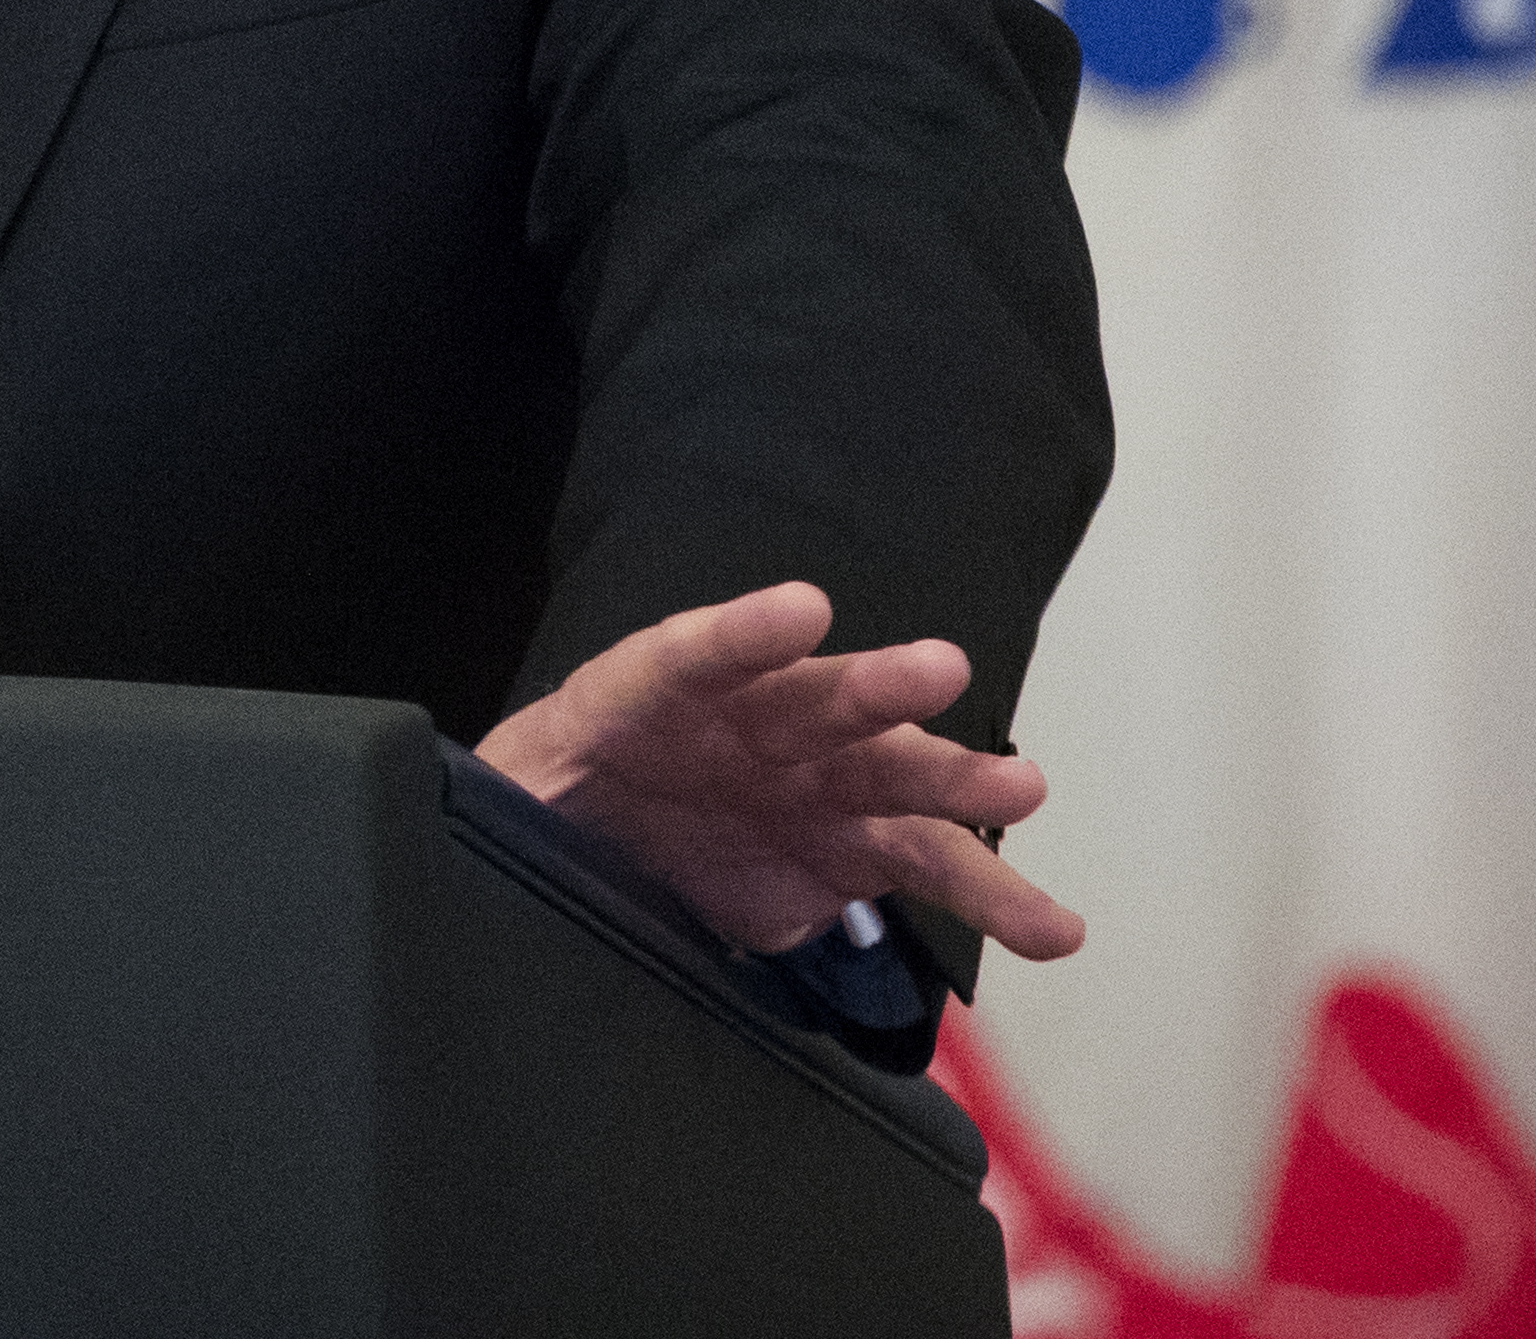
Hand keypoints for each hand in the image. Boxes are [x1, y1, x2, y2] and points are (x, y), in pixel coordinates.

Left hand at [476, 579, 1082, 964]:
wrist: (586, 852)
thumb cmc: (546, 804)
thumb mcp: (505, 797)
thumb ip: (516, 798)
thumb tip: (480, 810)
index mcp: (647, 696)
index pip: (685, 655)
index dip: (740, 633)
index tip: (802, 610)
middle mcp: (746, 722)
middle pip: (813, 701)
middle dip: (875, 689)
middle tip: (938, 672)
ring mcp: (807, 784)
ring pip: (890, 777)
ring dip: (956, 785)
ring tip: (1022, 789)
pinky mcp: (845, 852)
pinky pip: (924, 867)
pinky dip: (991, 894)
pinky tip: (1055, 924)